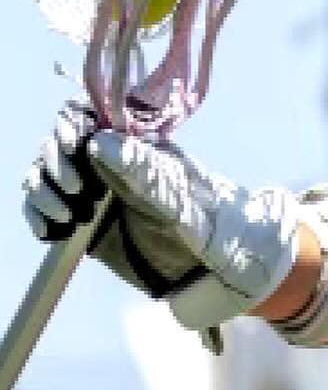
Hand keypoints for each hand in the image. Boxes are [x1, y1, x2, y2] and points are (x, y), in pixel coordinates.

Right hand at [22, 103, 300, 330]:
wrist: (227, 271)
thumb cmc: (215, 227)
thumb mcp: (180, 199)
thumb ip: (142, 171)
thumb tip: (99, 141)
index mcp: (136, 147)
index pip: (86, 117)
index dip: (71, 125)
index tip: (75, 145)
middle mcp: (112, 165)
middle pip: (58, 145)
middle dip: (56, 162)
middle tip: (79, 191)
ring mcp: (96, 195)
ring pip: (46, 176)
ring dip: (43, 190)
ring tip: (67, 217)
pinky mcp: (86, 227)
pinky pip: (46, 211)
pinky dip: (38, 216)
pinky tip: (52, 232)